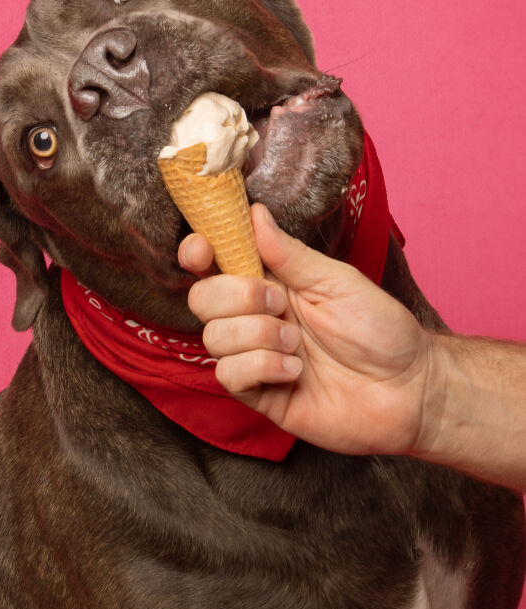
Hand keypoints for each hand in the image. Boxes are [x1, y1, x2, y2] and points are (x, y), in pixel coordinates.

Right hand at [180, 204, 434, 455]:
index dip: (198, 252)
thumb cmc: (381, 329)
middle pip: (203, 298)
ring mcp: (254, 357)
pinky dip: (261, 367)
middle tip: (281, 304)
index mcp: (271, 283)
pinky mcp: (259, 394)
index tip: (202, 249)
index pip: (215, 264)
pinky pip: (228, 375)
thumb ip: (290, 254)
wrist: (409, 388)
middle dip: (237, 296)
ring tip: (298, 345)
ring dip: (258, 336)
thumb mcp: (337, 281)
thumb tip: (254, 214)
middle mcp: (255, 318)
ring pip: (213, 337)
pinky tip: (295, 372)